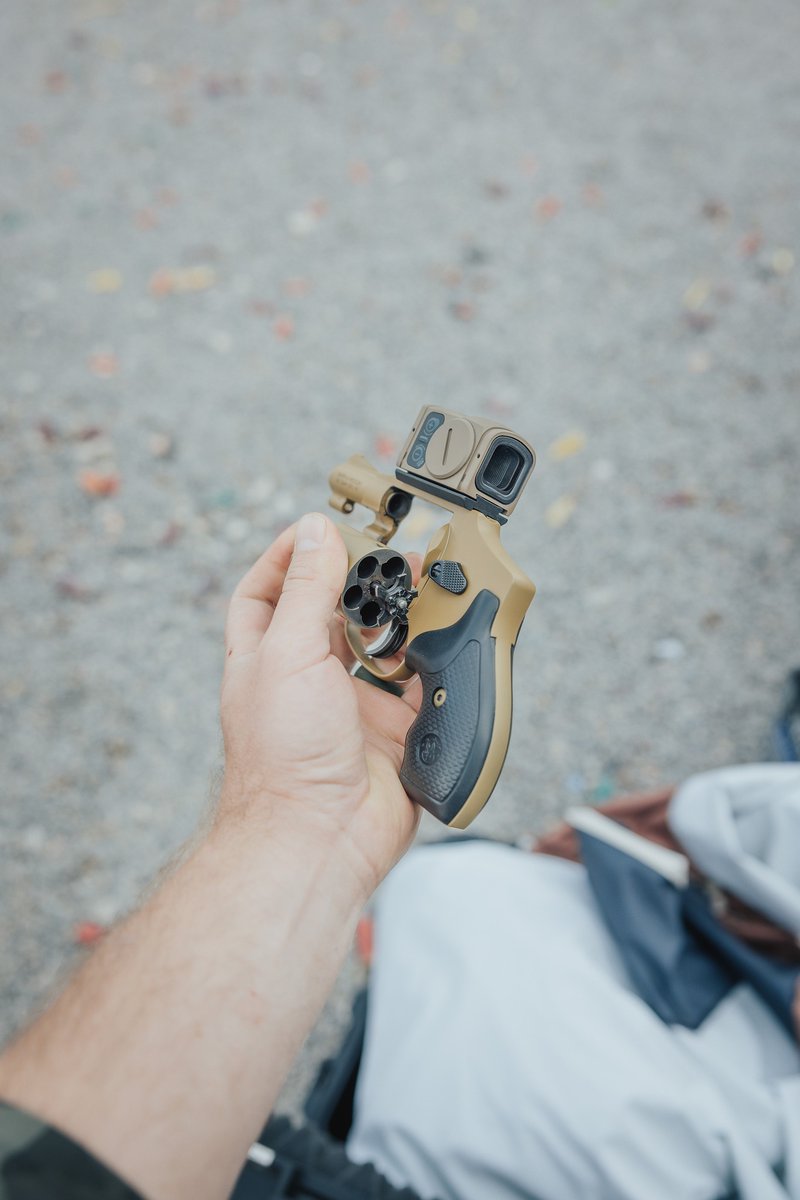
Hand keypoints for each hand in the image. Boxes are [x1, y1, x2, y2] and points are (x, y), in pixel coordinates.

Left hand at [220, 512, 421, 898]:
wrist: (317, 839)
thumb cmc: (282, 756)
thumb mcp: (288, 653)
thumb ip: (306, 589)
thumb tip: (315, 529)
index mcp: (264, 659)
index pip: (264, 593)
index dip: (285, 557)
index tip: (319, 530)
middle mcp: (304, 682)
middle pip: (332, 616)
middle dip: (360, 586)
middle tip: (392, 560)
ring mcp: (347, 710)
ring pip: (380, 651)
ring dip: (402, 624)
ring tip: (425, 594)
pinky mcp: (390, 737)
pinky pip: (419, 693)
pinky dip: (434, 672)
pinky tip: (444, 648)